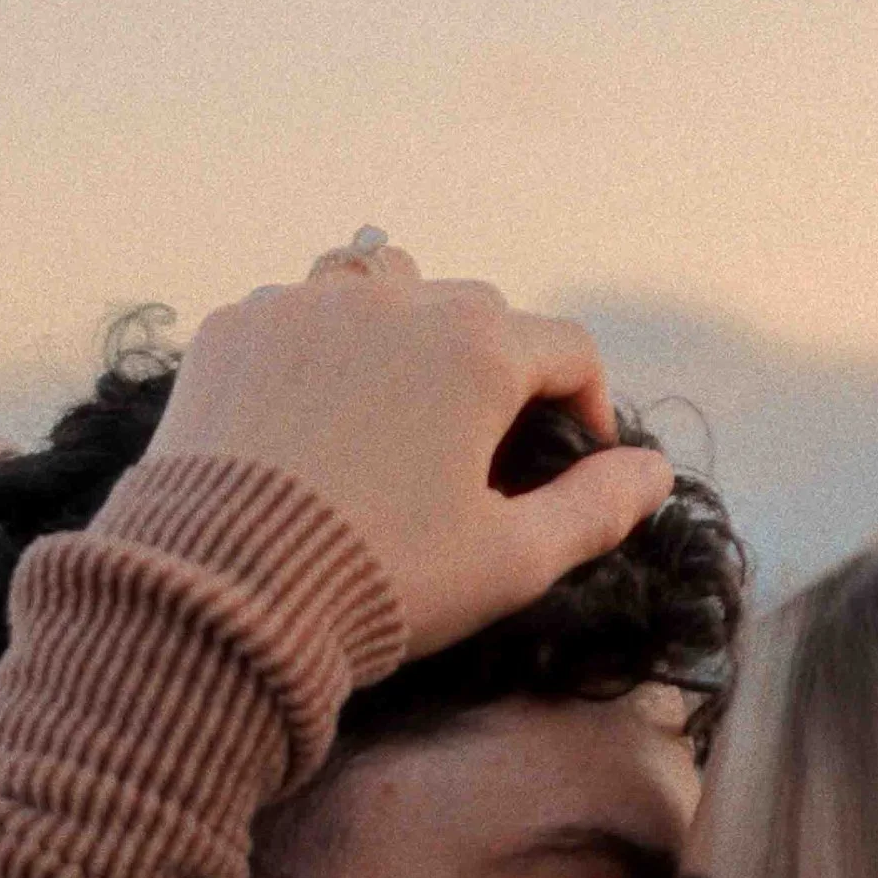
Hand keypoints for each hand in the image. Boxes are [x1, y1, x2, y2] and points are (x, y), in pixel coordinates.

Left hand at [143, 251, 674, 663]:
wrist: (222, 593)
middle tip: (479, 449)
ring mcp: (304, 303)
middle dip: (496, 368)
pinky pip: (296, 314)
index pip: (568, 349)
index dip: (587, 404)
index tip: (576, 457)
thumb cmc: (384, 579)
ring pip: (380, 284)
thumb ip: (595, 508)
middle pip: (476, 311)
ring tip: (397, 402)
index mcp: (478, 349)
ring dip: (405, 329)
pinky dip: (320, 350)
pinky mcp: (232, 328)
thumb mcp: (511, 561)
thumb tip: (655, 470)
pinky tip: (311, 418)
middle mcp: (395, 300)